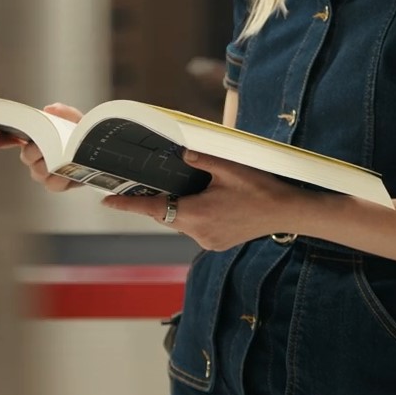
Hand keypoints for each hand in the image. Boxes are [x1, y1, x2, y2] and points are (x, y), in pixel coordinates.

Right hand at [0, 103, 84, 192]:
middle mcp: (37, 156)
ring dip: (46, 165)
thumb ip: (64, 112)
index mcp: (36, 138)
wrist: (102, 152)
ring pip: (37, 171)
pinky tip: (64, 173)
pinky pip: (52, 184)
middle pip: (26, 156)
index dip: (1, 138)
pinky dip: (58, 178)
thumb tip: (50, 109)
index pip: (12, 138)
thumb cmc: (84, 135)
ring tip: (57, 159)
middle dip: (33, 150)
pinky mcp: (59, 183)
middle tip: (42, 144)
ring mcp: (46, 171)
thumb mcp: (76, 119)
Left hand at [101, 150, 315, 250]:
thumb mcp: (230, 168)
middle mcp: (198, 232)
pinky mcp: (218, 243)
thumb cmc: (260, 188)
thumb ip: (202, 159)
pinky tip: (208, 202)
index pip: (154, 209)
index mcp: (197, 214)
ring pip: (181, 222)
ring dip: (180, 207)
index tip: (107, 200)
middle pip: (166, 215)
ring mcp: (209, 241)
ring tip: (192, 190)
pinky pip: (196, 228)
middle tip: (148, 184)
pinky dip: (194, 215)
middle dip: (159, 200)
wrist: (288, 212)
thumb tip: (182, 151)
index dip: (128, 204)